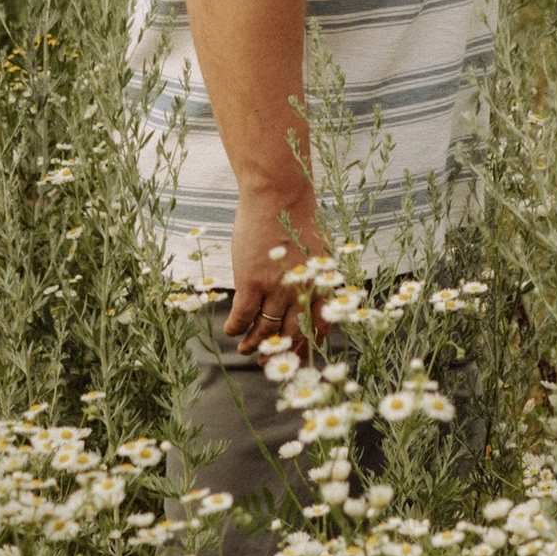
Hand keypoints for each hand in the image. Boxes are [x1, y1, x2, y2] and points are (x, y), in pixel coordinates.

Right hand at [221, 182, 330, 353]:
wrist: (278, 195)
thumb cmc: (298, 217)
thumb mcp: (319, 250)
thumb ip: (316, 277)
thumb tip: (309, 299)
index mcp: (323, 284)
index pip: (319, 325)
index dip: (306, 344)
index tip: (297, 355)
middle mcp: (303, 291)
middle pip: (291, 332)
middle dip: (280, 351)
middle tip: (268, 360)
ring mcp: (277, 288)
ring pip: (265, 329)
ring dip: (255, 344)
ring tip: (247, 349)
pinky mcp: (252, 282)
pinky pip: (243, 316)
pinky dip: (237, 328)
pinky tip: (233, 331)